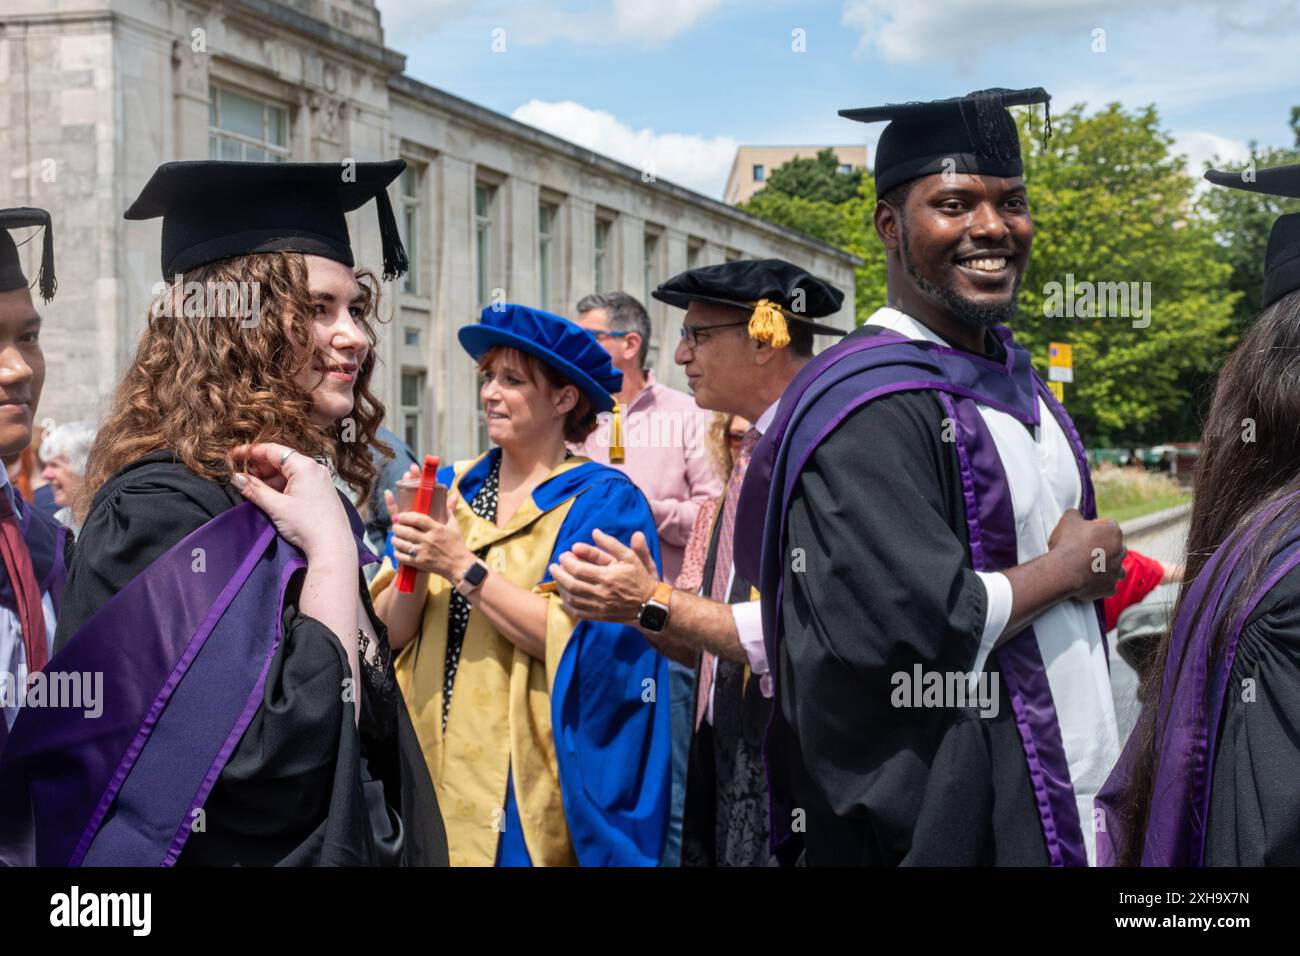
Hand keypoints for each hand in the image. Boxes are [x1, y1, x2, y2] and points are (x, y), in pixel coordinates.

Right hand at [231, 443, 351, 558]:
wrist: (333, 546)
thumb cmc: (307, 525)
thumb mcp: (276, 507)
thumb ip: (254, 490)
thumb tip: (236, 478)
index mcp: (304, 466)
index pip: (273, 450)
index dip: (251, 451)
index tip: (233, 455)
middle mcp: (315, 468)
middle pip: (281, 460)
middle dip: (260, 467)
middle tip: (241, 476)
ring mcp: (320, 479)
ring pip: (289, 472)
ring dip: (270, 478)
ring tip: (253, 488)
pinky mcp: (322, 491)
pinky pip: (298, 481)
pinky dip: (282, 485)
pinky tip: (270, 495)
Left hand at [384, 489, 472, 581]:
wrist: (460, 566)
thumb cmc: (457, 545)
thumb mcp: (455, 526)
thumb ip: (450, 511)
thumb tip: (452, 496)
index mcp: (437, 529)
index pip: (417, 519)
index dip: (405, 516)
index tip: (400, 516)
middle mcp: (429, 539)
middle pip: (406, 530)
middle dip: (397, 527)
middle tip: (395, 526)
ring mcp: (423, 552)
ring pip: (402, 543)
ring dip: (395, 539)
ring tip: (394, 537)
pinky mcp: (420, 563)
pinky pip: (403, 557)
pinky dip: (397, 553)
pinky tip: (397, 550)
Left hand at [549, 529, 657, 622]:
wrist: (650, 605)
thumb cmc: (639, 578)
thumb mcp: (630, 557)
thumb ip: (612, 544)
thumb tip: (595, 532)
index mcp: (608, 577)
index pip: (579, 570)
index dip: (567, 562)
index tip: (563, 556)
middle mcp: (602, 593)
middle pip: (572, 584)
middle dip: (559, 574)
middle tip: (553, 566)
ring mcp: (600, 607)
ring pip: (572, 598)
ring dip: (561, 587)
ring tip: (557, 577)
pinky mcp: (599, 616)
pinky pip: (578, 612)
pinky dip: (567, 604)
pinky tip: (564, 595)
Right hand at [1047, 508, 1125, 601]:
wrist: (1063, 571)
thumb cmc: (1067, 543)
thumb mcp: (1068, 519)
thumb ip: (1075, 514)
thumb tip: (1077, 513)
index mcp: (1113, 532)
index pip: (1110, 525)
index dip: (1098, 527)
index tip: (1087, 531)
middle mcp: (1120, 551)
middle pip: (1118, 547)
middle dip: (1107, 548)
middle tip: (1089, 550)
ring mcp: (1116, 571)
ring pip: (1119, 569)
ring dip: (1109, 568)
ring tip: (1094, 569)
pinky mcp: (1110, 588)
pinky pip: (1109, 586)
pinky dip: (1102, 584)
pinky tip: (1090, 582)